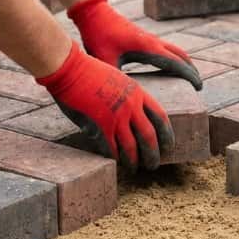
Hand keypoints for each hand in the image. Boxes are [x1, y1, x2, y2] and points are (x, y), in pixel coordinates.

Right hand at [37, 41, 173, 170]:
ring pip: (131, 147)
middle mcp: (130, 106)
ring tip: (134, 170)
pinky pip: (111, 148)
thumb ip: (126, 96)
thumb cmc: (89, 71)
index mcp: (137, 93)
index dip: (166, 134)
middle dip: (153, 154)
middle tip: (153, 165)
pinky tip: (115, 163)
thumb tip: (130, 114)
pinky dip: (115, 158)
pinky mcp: (100, 126)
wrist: (71, 68)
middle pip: (149, 136)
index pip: (160, 117)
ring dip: (134, 161)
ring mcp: (116, 117)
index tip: (168, 145)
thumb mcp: (117, 79)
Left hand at [68, 0, 202, 89]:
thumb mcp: (105, 60)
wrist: (94, 13)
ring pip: (175, 50)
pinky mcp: (143, 38)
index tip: (199, 87)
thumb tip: (120, 98)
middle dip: (192, 70)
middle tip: (198, 86)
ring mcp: (149, 38)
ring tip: (189, 78)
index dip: (190, 75)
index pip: (176, 63)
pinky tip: (169, 68)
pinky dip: (174, 58)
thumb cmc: (98, 35)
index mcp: (148, 48)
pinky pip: (166, 48)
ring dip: (184, 63)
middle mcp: (152, 42)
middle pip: (181, 56)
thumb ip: (114, 78)